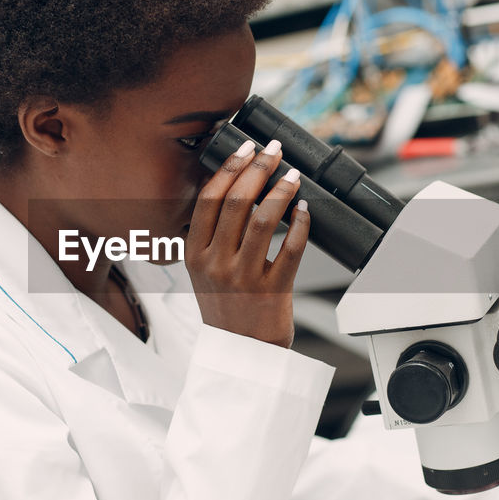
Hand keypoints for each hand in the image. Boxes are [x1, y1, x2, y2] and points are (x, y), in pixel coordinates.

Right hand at [185, 139, 308, 347]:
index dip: (230, 167)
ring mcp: (244, 278)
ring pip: (265, 220)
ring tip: (292, 175)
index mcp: (194, 254)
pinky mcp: (273, 291)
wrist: (240, 352)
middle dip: (259, 168)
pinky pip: (292, 248)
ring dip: (282, 190)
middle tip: (275, 151)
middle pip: (238, 202)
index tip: (247, 147)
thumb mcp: (202, 270)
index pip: (209, 198)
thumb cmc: (225, 306)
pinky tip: (304, 209)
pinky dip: (300, 223)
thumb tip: (234, 182)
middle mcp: (216, 264)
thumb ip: (211, 233)